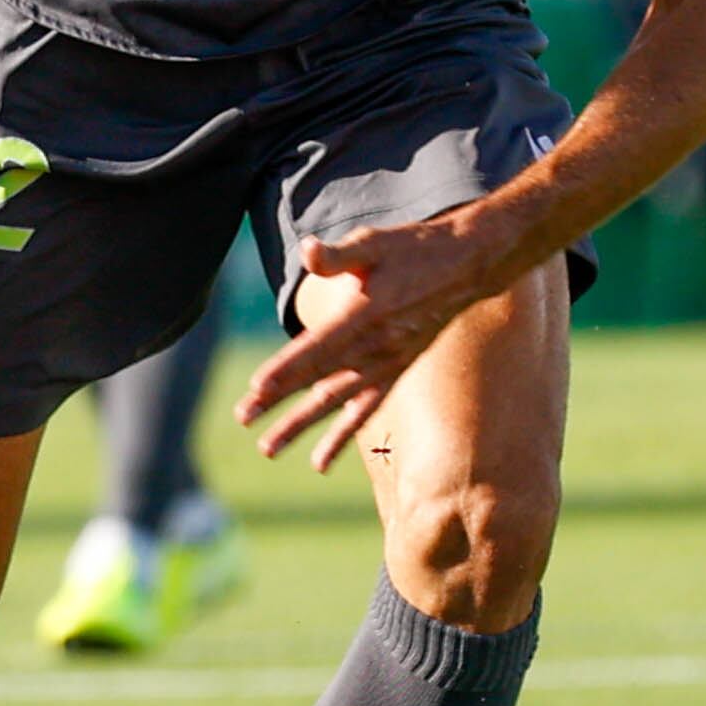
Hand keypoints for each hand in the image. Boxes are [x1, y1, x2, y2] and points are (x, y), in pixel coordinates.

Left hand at [238, 209, 518, 472]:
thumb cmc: (411, 249)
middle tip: (241, 416)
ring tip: (267, 449)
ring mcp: (385, 363)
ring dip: (299, 424)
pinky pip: (363, 410)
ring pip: (335, 401)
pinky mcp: (394, 371)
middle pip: (318, 378)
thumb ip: (337, 255)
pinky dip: (341, 436)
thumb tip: (307, 249)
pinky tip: (319, 462)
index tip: (257, 387)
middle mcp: (374, 346)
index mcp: (365, 313)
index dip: (287, 366)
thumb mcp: (374, 242)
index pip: (318, 346)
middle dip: (277, 399)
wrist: (464, 267)